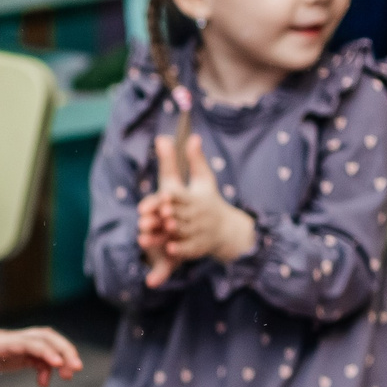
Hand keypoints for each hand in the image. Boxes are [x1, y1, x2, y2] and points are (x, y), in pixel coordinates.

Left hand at [0, 304, 81, 386]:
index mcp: (2, 341)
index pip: (31, 341)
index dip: (46, 351)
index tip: (60, 364)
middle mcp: (12, 340)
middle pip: (46, 336)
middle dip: (64, 349)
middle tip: (76, 369)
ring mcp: (14, 346)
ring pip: (45, 344)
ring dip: (59, 356)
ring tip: (68, 376)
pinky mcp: (13, 353)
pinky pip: (37, 356)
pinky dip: (46, 367)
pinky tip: (43, 384)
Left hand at [139, 130, 254, 283]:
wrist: (228, 229)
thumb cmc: (210, 200)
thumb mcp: (205, 180)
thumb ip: (195, 160)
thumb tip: (192, 136)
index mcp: (196, 197)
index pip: (182, 195)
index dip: (172, 196)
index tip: (163, 194)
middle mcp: (197, 214)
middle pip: (181, 214)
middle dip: (170, 213)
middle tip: (158, 213)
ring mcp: (198, 231)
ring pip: (183, 232)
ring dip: (172, 232)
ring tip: (161, 229)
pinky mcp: (198, 246)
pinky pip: (189, 248)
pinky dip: (180, 249)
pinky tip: (169, 250)